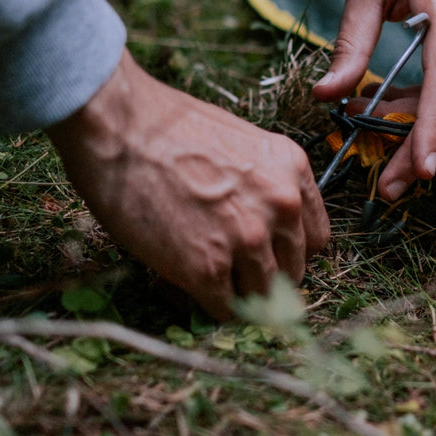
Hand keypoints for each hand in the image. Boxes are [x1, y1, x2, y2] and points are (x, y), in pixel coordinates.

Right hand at [47, 50, 329, 319]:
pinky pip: (225, 311)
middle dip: (264, 276)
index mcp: (292, 171)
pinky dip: (207, 305)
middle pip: (293, 272)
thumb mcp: (240, 145)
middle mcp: (281, 207)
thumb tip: (261, 231)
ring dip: (236, 295)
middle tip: (230, 271)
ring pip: (263, 298)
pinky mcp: (208, 269)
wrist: (119, 125)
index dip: (287, 251)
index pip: (315, 239)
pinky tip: (185, 284)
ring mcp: (248, 240)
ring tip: (203, 277)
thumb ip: (263, 186)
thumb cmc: (166, 128)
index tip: (265, 254)